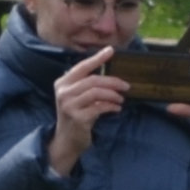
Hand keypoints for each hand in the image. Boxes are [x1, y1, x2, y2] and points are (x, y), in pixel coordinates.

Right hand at [44, 57, 129, 176]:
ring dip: (113, 95)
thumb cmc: (77, 114)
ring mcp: (68, 105)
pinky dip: (111, 106)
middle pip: (92, 80)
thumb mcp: (78, 96)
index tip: (111, 50)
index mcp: (63, 83)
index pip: (82, 67)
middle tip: (126, 86)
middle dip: (112, 82)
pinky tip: (116, 109)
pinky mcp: (77, 117)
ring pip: (96, 92)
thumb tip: (111, 72)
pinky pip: (98, 107)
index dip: (97, 58)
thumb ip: (88, 84)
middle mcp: (63, 92)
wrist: (67, 139)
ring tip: (121, 99)